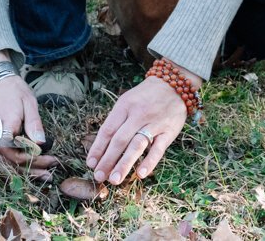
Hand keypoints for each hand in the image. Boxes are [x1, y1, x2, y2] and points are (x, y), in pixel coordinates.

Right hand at [0, 52, 58, 177]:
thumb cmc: (14, 91)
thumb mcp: (29, 103)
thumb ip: (34, 124)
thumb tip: (41, 143)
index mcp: (6, 128)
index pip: (19, 153)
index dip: (36, 160)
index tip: (53, 159)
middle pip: (14, 162)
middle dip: (35, 168)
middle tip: (53, 169)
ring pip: (10, 163)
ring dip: (27, 170)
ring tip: (45, 174)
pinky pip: (7, 157)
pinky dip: (20, 165)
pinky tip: (32, 167)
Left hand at [85, 64, 196, 184]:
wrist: (174, 84)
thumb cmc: (145, 97)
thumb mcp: (127, 101)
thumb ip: (116, 121)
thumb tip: (101, 148)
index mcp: (125, 106)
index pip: (108, 130)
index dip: (98, 148)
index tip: (91, 163)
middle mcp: (138, 114)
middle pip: (120, 140)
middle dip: (107, 160)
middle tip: (99, 177)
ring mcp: (154, 123)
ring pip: (137, 146)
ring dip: (124, 164)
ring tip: (114, 180)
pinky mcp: (169, 131)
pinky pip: (158, 148)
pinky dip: (149, 162)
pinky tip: (140, 174)